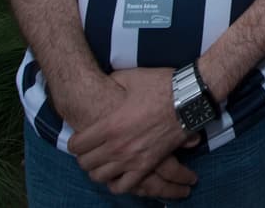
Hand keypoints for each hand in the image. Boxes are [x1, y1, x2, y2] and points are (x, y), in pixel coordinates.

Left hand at [67, 67, 200, 194]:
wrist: (189, 99)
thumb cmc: (160, 86)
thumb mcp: (130, 78)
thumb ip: (111, 83)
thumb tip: (103, 83)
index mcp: (109, 125)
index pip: (76, 145)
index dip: (75, 142)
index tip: (80, 139)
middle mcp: (117, 146)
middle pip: (85, 163)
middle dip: (84, 157)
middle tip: (90, 151)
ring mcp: (132, 158)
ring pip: (100, 177)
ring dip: (98, 170)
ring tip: (102, 162)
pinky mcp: (147, 165)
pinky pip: (124, 186)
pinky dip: (117, 183)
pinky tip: (118, 174)